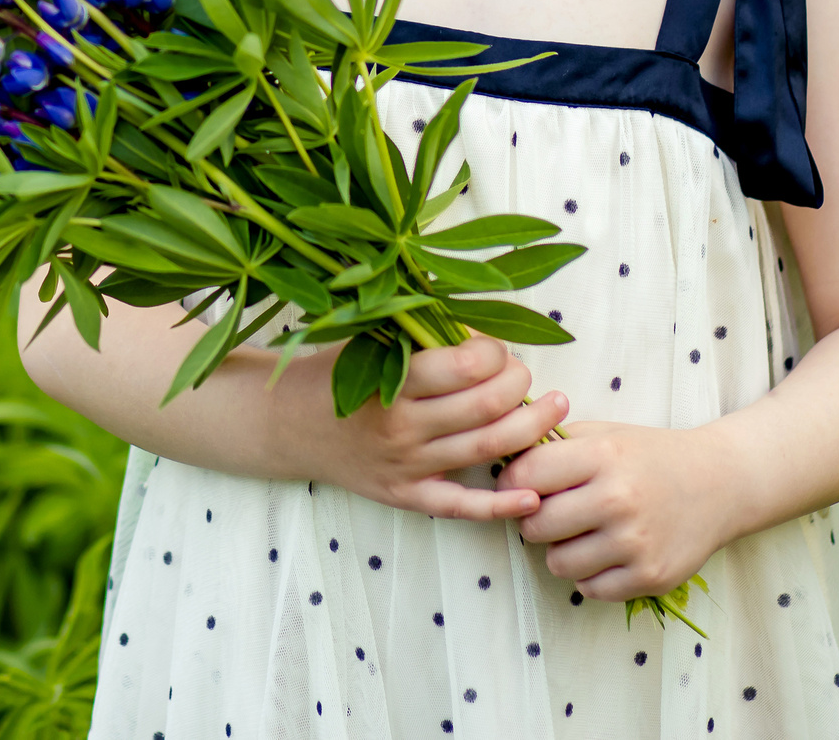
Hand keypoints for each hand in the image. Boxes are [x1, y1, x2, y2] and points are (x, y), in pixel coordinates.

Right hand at [285, 335, 569, 521]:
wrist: (283, 424)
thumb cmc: (331, 374)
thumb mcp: (368, 339)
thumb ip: (421, 333)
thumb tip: (484, 331)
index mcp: (393, 380)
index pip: (469, 365)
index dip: (497, 352)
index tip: (496, 348)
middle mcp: (403, 426)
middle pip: (488, 406)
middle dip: (522, 384)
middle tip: (527, 375)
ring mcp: (408, 466)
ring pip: (488, 450)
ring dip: (531, 428)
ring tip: (555, 407)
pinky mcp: (407, 497)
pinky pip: (461, 507)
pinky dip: (501, 504)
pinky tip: (533, 495)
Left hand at [505, 419, 733, 600]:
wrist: (720, 483)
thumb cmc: (650, 456)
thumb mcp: (604, 433)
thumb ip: (553, 445)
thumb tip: (501, 464)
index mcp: (603, 455)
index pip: (525, 478)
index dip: (511, 483)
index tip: (518, 486)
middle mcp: (618, 499)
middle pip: (535, 525)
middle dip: (536, 520)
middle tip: (554, 512)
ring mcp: (635, 542)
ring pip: (558, 562)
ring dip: (562, 551)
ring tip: (583, 533)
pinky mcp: (650, 576)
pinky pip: (589, 589)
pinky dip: (591, 575)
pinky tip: (607, 553)